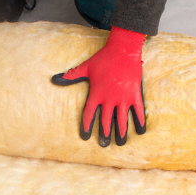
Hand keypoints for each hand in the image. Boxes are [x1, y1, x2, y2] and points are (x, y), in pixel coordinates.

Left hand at [51, 27, 146, 146]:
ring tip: (120, 143)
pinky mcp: (134, 95)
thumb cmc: (103, 58)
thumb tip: (54, 79)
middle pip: (105, 122)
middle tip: (103, 144)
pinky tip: (140, 131)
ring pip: (121, 120)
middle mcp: (109, 99)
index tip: (85, 137)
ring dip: (120, 133)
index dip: (86, 127)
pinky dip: (139, 121)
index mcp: (96, 94)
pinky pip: (138, 112)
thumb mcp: (85, 67)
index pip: (88, 115)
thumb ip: (71, 76)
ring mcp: (123, 98)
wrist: (123, 50)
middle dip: (103, 134)